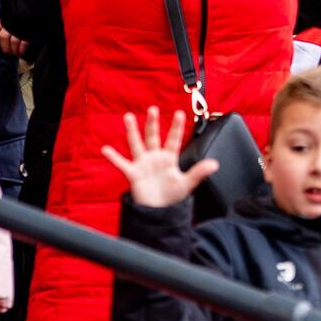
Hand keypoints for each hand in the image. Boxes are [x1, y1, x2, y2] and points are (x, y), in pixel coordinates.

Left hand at [0, 19, 26, 56]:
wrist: (34, 20)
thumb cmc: (19, 25)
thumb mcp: (9, 24)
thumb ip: (2, 31)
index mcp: (5, 19)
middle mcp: (12, 21)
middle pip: (3, 36)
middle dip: (5, 47)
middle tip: (8, 52)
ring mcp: (21, 26)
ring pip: (13, 41)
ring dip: (13, 50)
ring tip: (15, 53)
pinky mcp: (29, 32)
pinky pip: (23, 43)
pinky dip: (21, 49)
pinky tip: (21, 52)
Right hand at [101, 107, 216, 209]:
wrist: (158, 211)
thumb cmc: (172, 196)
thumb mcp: (187, 184)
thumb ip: (199, 172)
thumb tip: (215, 164)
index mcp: (169, 158)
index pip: (174, 140)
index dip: (177, 127)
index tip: (180, 113)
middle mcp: (155, 157)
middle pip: (153, 137)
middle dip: (153, 123)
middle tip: (153, 109)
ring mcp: (143, 164)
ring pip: (137, 144)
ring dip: (132, 131)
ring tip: (128, 116)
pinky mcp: (133, 174)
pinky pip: (122, 164)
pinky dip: (113, 157)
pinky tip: (105, 149)